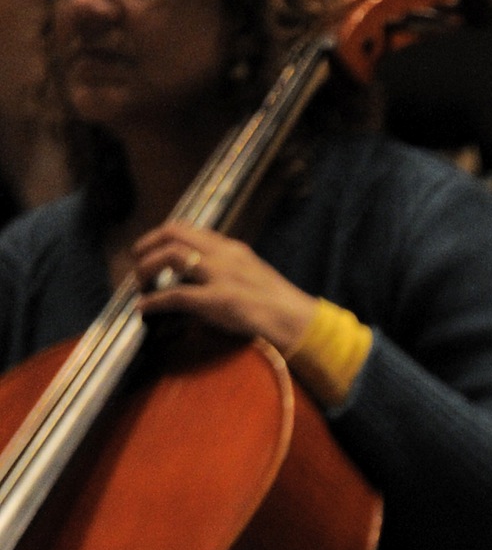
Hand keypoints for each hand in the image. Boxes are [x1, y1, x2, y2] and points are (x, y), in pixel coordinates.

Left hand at [129, 223, 318, 353]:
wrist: (297, 321)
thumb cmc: (276, 303)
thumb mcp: (250, 274)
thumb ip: (226, 268)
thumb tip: (198, 274)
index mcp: (231, 248)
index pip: (188, 228)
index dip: (160, 236)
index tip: (150, 248)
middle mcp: (224, 255)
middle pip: (174, 234)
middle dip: (147, 245)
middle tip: (136, 262)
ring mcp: (221, 276)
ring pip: (171, 256)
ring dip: (147, 268)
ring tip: (138, 283)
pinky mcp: (219, 300)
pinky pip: (176, 295)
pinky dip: (155, 300)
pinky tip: (144, 307)